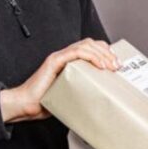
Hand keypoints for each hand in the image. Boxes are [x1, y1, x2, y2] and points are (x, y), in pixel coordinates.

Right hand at [0, 38, 119, 122]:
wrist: (29, 105)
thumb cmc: (50, 101)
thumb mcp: (76, 93)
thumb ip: (88, 88)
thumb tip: (108, 95)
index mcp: (71, 61)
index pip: (92, 48)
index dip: (107, 52)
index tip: (118, 64)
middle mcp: (66, 56)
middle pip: (91, 44)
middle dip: (108, 52)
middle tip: (118, 65)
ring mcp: (60, 57)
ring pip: (86, 45)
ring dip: (102, 54)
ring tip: (112, 66)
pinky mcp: (54, 61)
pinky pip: (75, 52)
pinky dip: (91, 56)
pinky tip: (100, 65)